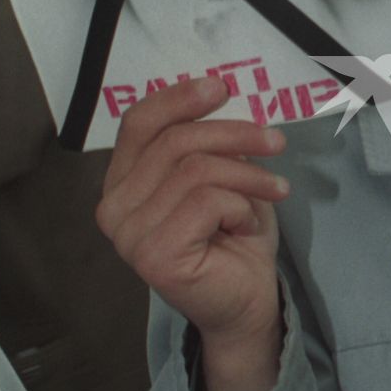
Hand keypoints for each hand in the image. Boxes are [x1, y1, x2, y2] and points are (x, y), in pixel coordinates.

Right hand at [97, 76, 287, 390]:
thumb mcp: (219, 176)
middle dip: (234, 134)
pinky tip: (247, 227)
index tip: (221, 87)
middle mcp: (113, 208)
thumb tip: (215, 89)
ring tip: (273, 191)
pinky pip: (206, 201)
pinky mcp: (154, 255)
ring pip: (196, 169)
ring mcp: (129, 235)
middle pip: (174, 141)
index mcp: (122, 183)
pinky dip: (241, 206)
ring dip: (247, 175)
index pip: (138, 123)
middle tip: (276, 143)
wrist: (246, 303)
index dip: (178, 98)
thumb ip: (204, 142)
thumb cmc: (233, 238)